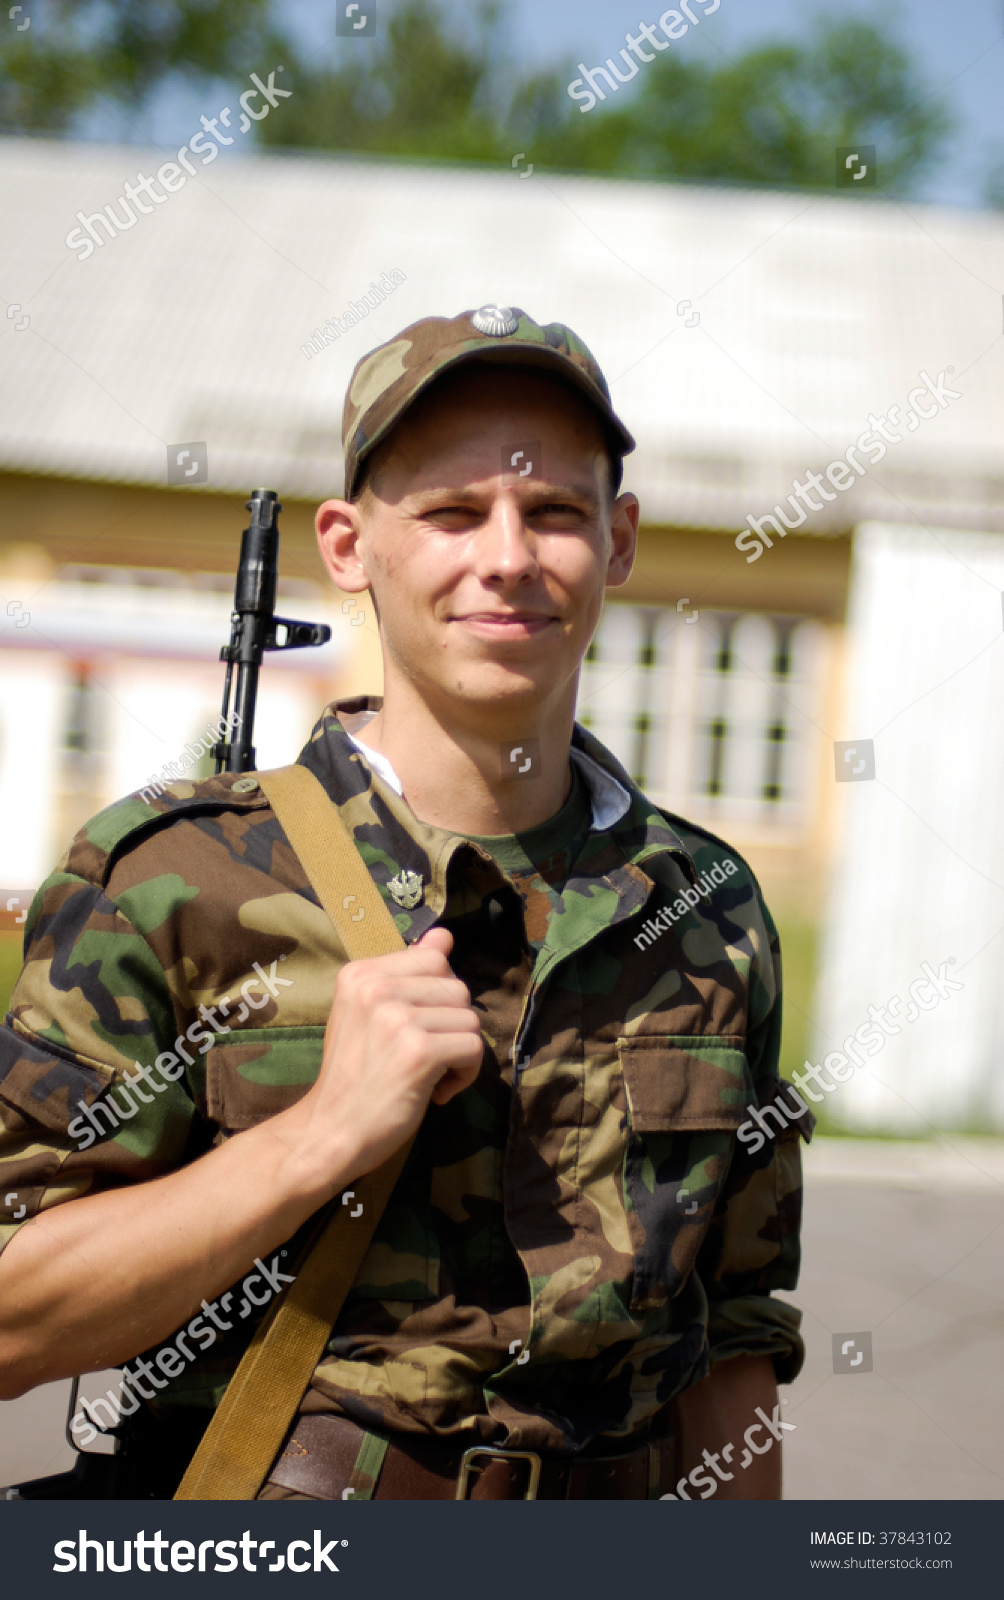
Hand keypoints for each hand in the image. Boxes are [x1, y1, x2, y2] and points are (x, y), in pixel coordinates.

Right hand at [301, 927, 482, 1181]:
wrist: (330, 1131)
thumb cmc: (355, 1076)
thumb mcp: (370, 1015)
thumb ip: (406, 975)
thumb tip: (444, 935)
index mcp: (360, 973)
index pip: (434, 958)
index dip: (438, 997)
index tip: (416, 1027)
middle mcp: (376, 988)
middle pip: (457, 987)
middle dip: (452, 1026)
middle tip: (423, 1057)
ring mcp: (396, 1018)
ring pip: (469, 1019)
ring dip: (459, 1053)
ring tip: (428, 1075)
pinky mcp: (418, 1051)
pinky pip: (473, 1048)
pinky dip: (465, 1075)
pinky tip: (436, 1091)